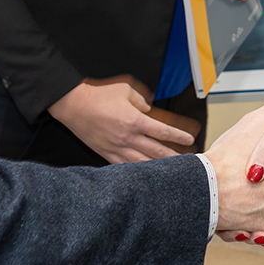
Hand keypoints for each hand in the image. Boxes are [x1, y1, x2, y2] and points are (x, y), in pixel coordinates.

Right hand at [48, 79, 195, 163]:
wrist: (74, 106)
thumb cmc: (98, 96)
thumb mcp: (125, 89)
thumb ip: (141, 99)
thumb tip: (150, 109)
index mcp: (135, 120)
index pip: (162, 131)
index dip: (178, 136)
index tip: (189, 140)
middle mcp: (128, 137)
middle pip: (156, 151)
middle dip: (173, 156)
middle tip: (186, 161)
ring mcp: (116, 147)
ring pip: (142, 162)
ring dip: (157, 167)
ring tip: (170, 172)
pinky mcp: (106, 153)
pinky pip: (124, 165)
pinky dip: (135, 170)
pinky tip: (144, 174)